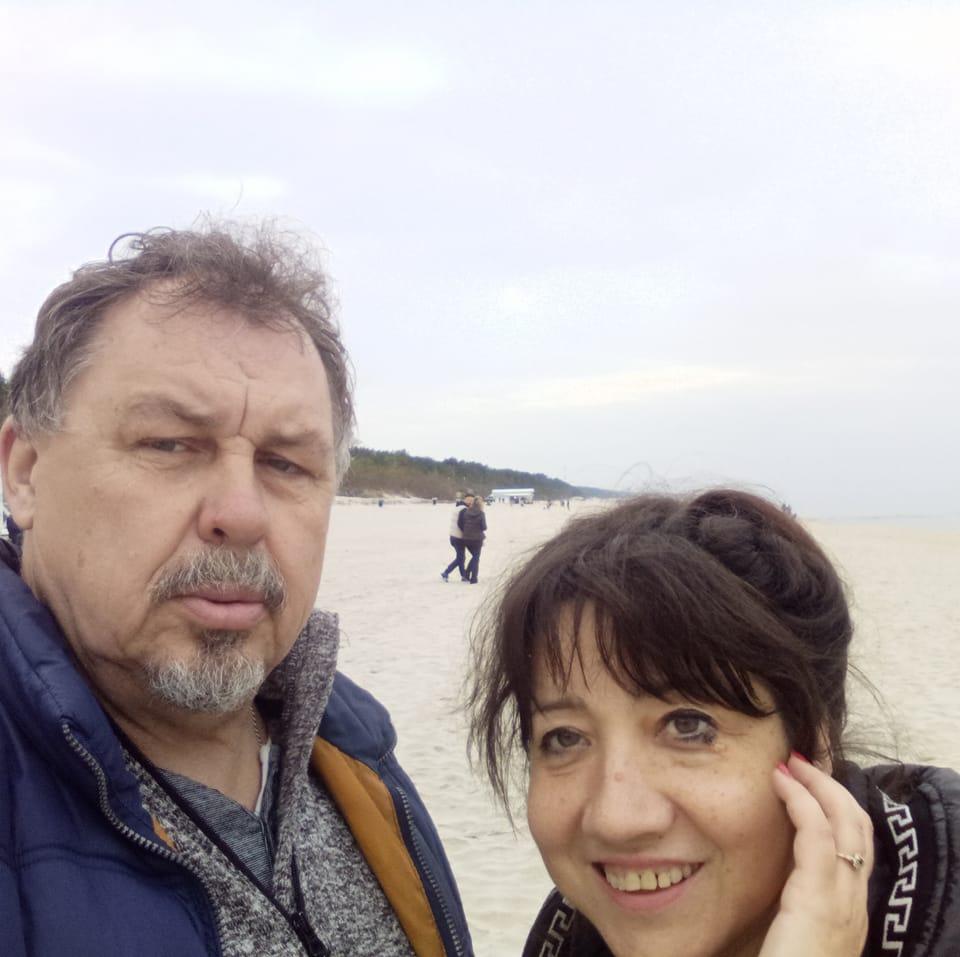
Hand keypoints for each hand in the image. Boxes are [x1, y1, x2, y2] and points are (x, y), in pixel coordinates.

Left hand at [758, 753, 872, 956]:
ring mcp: (843, 903)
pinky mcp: (818, 900)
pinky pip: (819, 837)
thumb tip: (767, 882)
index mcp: (848, 913)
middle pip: (860, 827)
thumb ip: (789, 911)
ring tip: (791, 763)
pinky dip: (802, 801)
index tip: (809, 782)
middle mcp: (854, 905)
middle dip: (833, 786)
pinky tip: (782, 784)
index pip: (857, 847)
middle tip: (802, 761)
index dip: (838, 808)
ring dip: (819, 784)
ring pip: (846, 823)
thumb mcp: (789, 938)